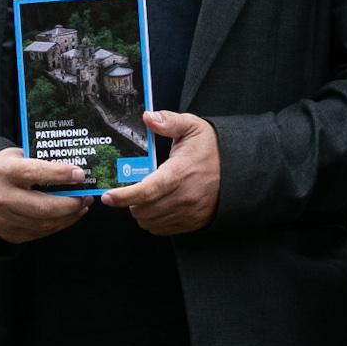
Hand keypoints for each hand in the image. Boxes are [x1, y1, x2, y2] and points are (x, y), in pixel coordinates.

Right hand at [0, 147, 88, 243]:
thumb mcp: (17, 157)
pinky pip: (41, 232)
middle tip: (86, 196)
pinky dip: (59, 224)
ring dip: (68, 216)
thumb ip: (40, 162)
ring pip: (44, 222)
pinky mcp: (10, 234)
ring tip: (83, 205)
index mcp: (4, 172)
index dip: (59, 174)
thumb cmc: (4, 169)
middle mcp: (1, 198)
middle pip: (41, 206)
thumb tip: (74, 169)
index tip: (80, 174)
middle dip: (69, 204)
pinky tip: (70, 215)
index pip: (35, 173)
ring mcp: (4, 219)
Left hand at [100, 111, 218, 235]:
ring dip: (141, 211)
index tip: (108, 196)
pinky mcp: (191, 223)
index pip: (147, 190)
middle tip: (133, 186)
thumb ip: (169, 121)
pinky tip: (156, 205)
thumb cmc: (212, 149)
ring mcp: (188, 213)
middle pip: (143, 209)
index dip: (124, 196)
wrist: (239, 171)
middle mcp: (183, 197)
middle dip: (130, 200)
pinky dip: (153, 220)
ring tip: (145, 195)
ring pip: (149, 221)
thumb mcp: (193, 127)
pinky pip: (161, 229)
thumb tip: (147, 117)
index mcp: (180, 173)